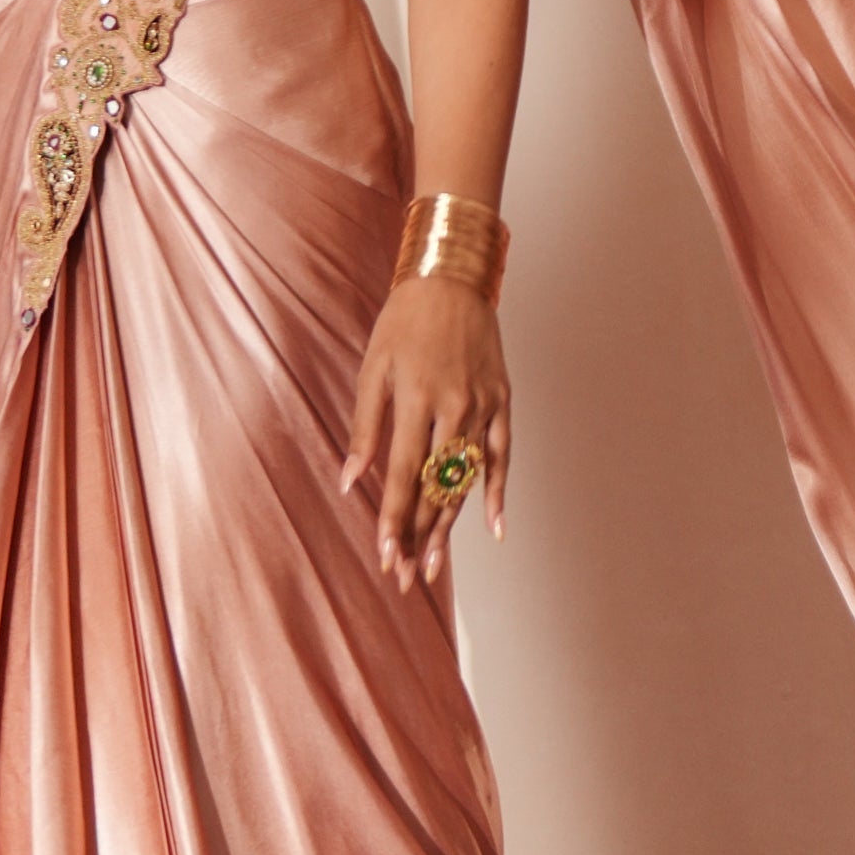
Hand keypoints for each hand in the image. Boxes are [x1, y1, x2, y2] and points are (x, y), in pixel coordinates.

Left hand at [341, 275, 509, 591]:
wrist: (453, 278)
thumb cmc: (404, 321)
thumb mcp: (372, 368)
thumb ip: (364, 428)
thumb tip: (350, 481)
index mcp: (415, 396)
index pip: (404, 473)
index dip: (393, 518)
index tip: (384, 555)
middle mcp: (454, 406)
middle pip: (436, 486)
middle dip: (418, 535)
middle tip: (406, 576)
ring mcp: (483, 405)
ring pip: (467, 480)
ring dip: (450, 527)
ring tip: (435, 567)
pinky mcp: (504, 401)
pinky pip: (503, 456)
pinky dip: (499, 493)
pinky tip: (493, 528)